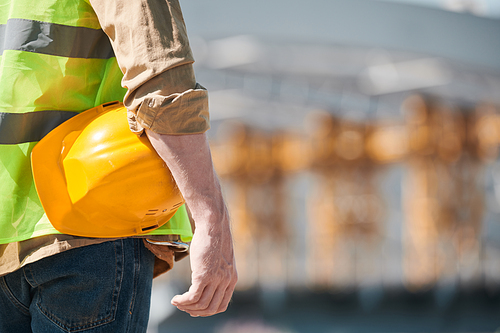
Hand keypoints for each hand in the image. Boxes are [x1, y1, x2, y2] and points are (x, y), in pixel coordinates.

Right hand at [145, 131, 237, 316]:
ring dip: (186, 307)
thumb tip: (208, 273)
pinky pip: (192, 298)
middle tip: (184, 307)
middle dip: (196, 312)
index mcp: (232, 278)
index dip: (207, 310)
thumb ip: (217, 269)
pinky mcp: (204, 275)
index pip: (221, 305)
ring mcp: (216, 279)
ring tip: (177, 302)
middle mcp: (226, 281)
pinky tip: (175, 299)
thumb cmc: (214, 236)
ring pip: (200, 305)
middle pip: (211, 309)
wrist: (213, 222)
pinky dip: (182, 302)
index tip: (195, 307)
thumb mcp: (219, 257)